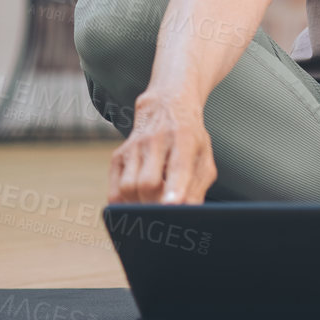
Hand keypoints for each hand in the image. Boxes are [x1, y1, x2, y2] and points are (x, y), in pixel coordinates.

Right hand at [108, 90, 215, 204]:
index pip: (177, 167)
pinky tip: (138, 203)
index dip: (174, 188)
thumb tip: (190, 214)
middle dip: (156, 204)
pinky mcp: (118, 156)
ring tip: (154, 204)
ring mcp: (134, 147)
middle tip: (167, 213)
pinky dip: (124, 205)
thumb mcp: (204, 157)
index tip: (172, 207)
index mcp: (184, 139)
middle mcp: (155, 141)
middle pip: (147, 183)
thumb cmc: (190, 138)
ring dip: (140, 204)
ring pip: (128, 188)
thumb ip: (199, 186)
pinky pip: (115, 192)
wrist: (166, 106)